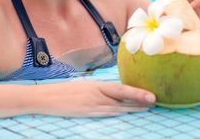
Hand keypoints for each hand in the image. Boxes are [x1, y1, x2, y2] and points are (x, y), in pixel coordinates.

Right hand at [36, 81, 154, 116]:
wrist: (45, 97)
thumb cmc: (63, 91)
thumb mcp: (82, 86)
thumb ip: (98, 90)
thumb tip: (113, 92)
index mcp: (95, 85)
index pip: (119, 88)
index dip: (136, 91)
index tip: (150, 93)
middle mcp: (95, 94)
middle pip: (121, 98)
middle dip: (139, 100)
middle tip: (155, 101)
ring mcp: (91, 105)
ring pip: (116, 107)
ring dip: (132, 108)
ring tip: (147, 108)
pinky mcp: (86, 113)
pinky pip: (106, 114)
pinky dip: (118, 114)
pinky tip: (127, 113)